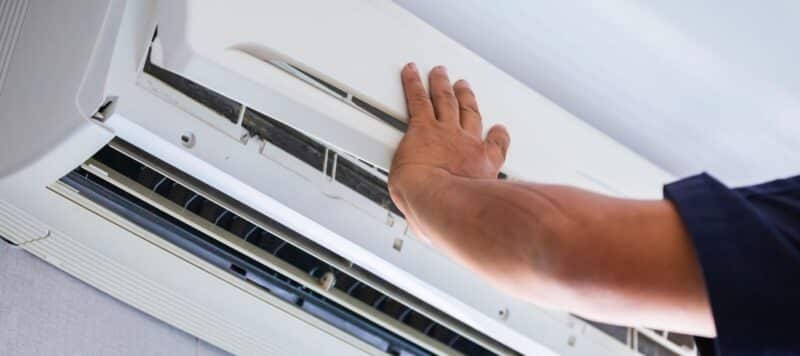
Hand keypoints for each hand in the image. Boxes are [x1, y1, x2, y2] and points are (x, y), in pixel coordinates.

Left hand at [388, 63, 510, 220]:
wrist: (438, 202)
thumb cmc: (452, 217)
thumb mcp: (467, 221)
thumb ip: (458, 222)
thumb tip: (445, 237)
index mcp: (483, 167)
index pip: (494, 147)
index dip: (496, 135)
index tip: (497, 130)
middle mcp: (467, 145)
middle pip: (469, 114)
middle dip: (467, 99)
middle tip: (465, 88)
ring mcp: (445, 133)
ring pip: (445, 101)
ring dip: (443, 86)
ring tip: (440, 74)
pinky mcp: (422, 128)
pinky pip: (417, 99)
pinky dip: (414, 83)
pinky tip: (410, 72)